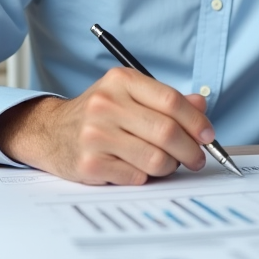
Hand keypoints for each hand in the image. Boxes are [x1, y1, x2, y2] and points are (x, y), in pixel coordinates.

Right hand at [0, 68, 212, 184]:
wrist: (51, 131)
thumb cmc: (99, 114)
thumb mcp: (128, 95)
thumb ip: (165, 99)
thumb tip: (202, 107)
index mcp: (121, 81)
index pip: (171, 101)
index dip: (196, 122)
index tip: (208, 136)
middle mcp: (106, 104)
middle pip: (167, 132)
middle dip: (191, 151)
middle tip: (196, 159)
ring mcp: (96, 135)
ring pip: (156, 159)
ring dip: (169, 167)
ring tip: (165, 164)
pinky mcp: (89, 163)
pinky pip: (137, 177)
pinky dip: (145, 177)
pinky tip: (136, 168)